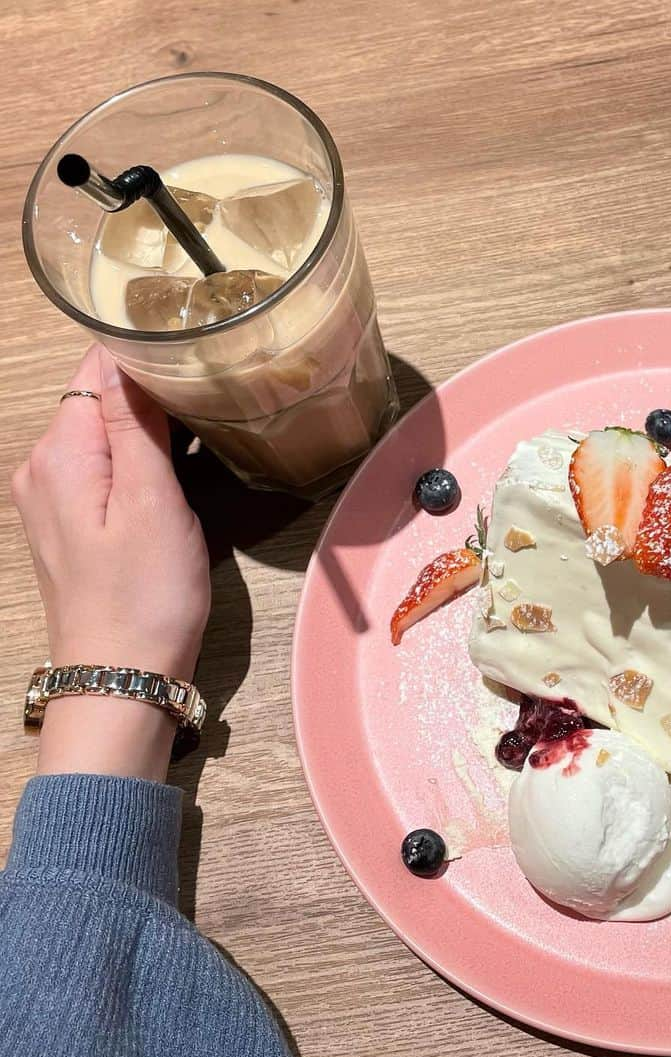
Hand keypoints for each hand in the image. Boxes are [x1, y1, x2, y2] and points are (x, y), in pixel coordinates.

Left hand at [12, 345, 210, 779]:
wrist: (121, 675)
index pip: (96, 368)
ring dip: (144, 422)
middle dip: (149, 386)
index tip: (196, 349)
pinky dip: (133, 455)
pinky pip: (99, 465)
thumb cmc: (145, 594)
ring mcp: (49, 497)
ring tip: (200, 419)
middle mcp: (41, 467)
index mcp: (60, 453)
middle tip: (212, 385)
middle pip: (95, 396)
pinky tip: (169, 466)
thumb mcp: (152, 503)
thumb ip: (135, 426)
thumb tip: (128, 355)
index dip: (144, 351)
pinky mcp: (67, 523)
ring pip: (100, 431)